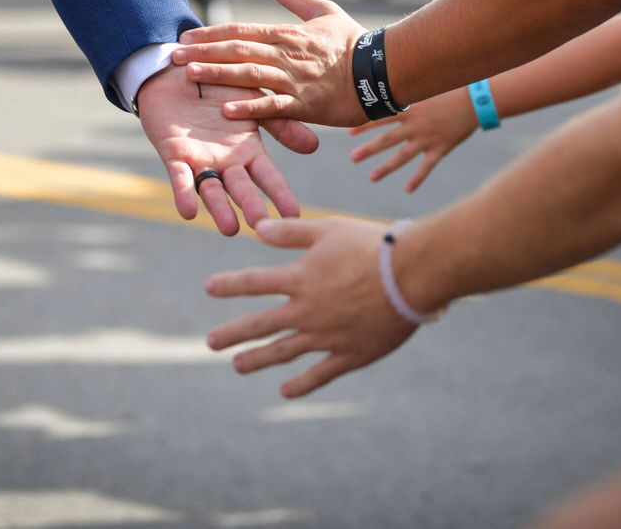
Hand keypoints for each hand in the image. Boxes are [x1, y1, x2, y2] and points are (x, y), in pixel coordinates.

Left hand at [138, 65, 318, 235]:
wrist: (177, 73)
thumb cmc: (218, 87)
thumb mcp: (254, 102)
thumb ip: (279, 124)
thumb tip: (314, 146)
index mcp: (248, 151)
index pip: (268, 178)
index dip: (280, 195)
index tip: (294, 216)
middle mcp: (226, 162)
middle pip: (241, 188)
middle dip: (251, 206)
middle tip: (260, 225)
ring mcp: (200, 161)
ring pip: (211, 189)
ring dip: (220, 209)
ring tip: (230, 229)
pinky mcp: (173, 154)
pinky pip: (179, 177)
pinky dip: (183, 193)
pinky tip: (188, 212)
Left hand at [172, 0, 368, 126]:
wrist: (382, 69)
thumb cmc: (354, 42)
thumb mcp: (324, 11)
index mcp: (288, 33)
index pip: (241, 30)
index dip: (211, 33)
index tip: (186, 36)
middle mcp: (286, 54)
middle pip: (237, 50)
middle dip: (203, 52)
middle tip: (174, 57)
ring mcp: (295, 79)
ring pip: (249, 75)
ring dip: (218, 75)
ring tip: (190, 75)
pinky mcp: (306, 104)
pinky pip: (274, 106)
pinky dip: (250, 108)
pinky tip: (227, 110)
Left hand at [205, 217, 417, 397]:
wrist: (412, 276)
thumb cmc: (373, 246)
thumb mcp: (329, 230)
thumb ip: (292, 231)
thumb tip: (256, 229)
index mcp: (301, 279)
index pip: (254, 283)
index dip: (229, 285)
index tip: (209, 288)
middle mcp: (307, 311)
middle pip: (261, 325)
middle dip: (233, 333)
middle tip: (210, 342)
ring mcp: (327, 336)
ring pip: (284, 352)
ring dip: (258, 360)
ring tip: (237, 366)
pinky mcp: (350, 354)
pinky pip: (320, 374)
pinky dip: (301, 384)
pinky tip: (285, 392)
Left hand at [349, 87, 477, 190]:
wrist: (475, 101)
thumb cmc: (452, 90)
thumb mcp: (428, 87)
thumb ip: (412, 90)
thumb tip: (397, 83)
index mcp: (410, 110)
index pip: (381, 118)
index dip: (365, 124)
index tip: (349, 132)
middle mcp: (415, 126)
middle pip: (386, 140)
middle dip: (368, 150)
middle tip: (353, 158)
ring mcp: (427, 140)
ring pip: (402, 156)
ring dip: (386, 168)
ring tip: (371, 177)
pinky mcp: (440, 149)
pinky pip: (426, 167)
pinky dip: (417, 179)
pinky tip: (407, 189)